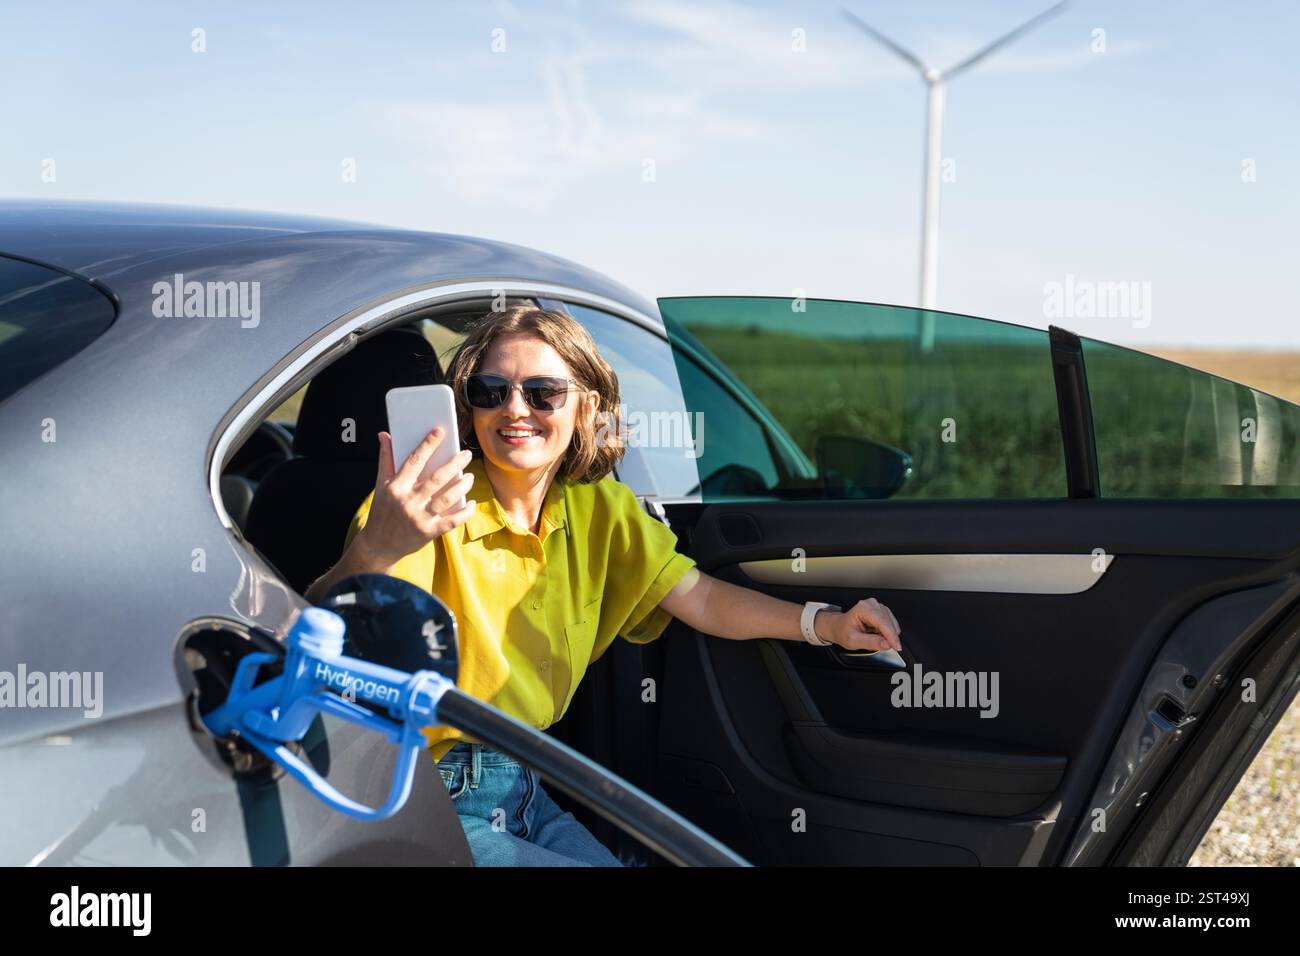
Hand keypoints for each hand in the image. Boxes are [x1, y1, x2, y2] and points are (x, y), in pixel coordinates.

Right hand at [352, 426, 475, 567]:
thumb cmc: (382, 511)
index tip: (439, 431)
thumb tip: (384, 435)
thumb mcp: (380, 485)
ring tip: (469, 476)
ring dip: (462, 485)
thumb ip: (385, 459)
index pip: (414, 461)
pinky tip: (471, 502)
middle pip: (437, 478)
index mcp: (396, 487)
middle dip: (455, 464)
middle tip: (466, 454)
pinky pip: (453, 520)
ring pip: (448, 497)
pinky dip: (465, 511)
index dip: (428, 444)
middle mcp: (408, 501)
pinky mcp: (429, 532)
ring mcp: (420, 518)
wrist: (379, 545)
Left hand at [821, 597, 901, 652]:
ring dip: (889, 634)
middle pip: (889, 622)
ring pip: (892, 622)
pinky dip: (888, 631)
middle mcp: (871, 604)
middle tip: (886, 647)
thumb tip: (886, 644)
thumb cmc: (842, 631)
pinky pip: (890, 623)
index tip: (897, 647)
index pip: (883, 622)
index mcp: (863, 609)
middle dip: (890, 636)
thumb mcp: (853, 641)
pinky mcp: (881, 611)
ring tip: (876, 639)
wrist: (838, 626)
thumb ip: (870, 642)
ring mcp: (877, 606)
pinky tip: (878, 635)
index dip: (891, 636)